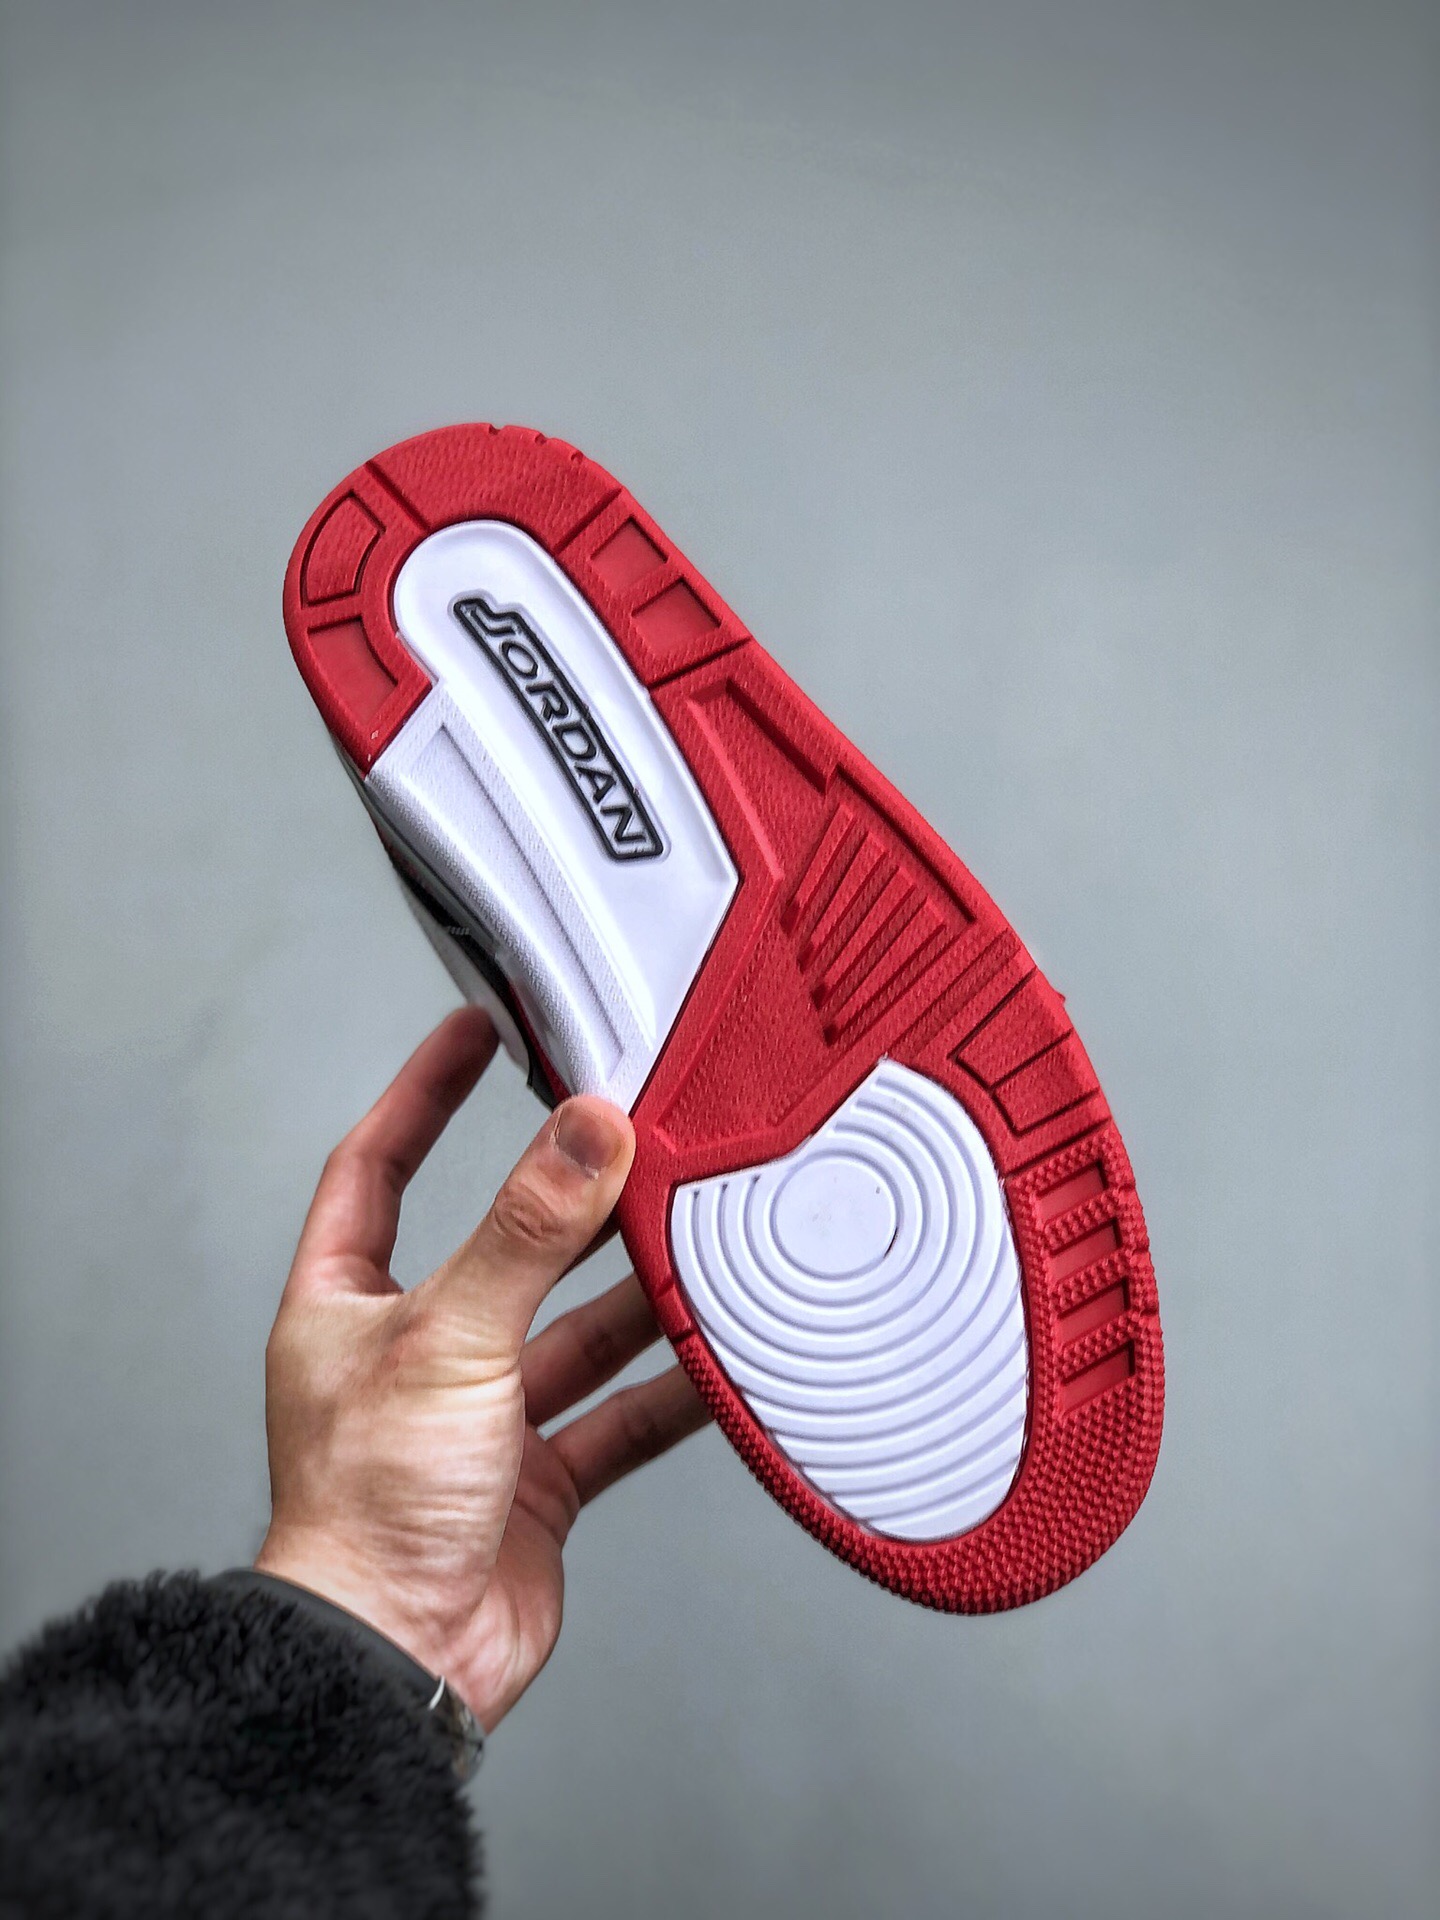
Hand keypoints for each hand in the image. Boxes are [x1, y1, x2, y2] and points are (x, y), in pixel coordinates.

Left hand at [255, 1007, 709, 1729]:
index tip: (476, 1030)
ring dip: (634, 1293)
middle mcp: (415, 1353)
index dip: (423, 1093)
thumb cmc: (365, 1513)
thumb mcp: (448, 1339)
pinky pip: (618, 1414)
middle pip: (504, 1246)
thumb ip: (526, 1231)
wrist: (396, 1662)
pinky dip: (670, 1388)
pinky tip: (718, 1358)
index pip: (376, 1166)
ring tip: (698, 1236)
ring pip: (575, 1330)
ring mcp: (480, 1419)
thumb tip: (584, 1129)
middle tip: (637, 1137)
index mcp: (347, 1305)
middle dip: (571, 1200)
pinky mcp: (537, 1480)